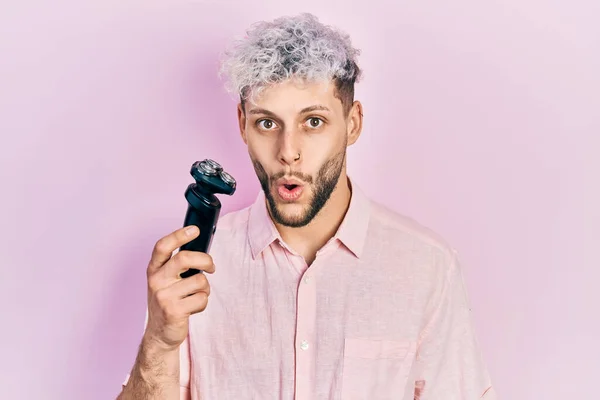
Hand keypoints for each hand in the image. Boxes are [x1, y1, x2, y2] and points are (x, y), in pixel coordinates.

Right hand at [143, 225, 214, 351]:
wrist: (160, 334)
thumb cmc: (169, 302)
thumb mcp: (166, 281)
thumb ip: (178, 266)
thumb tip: (201, 249)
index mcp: (154, 269)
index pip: (162, 246)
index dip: (179, 235)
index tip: (195, 230)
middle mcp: (156, 280)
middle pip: (184, 258)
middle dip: (205, 260)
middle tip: (211, 267)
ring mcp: (163, 296)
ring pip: (199, 281)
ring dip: (205, 288)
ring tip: (196, 296)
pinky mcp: (173, 311)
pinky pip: (201, 298)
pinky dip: (203, 302)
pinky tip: (193, 308)